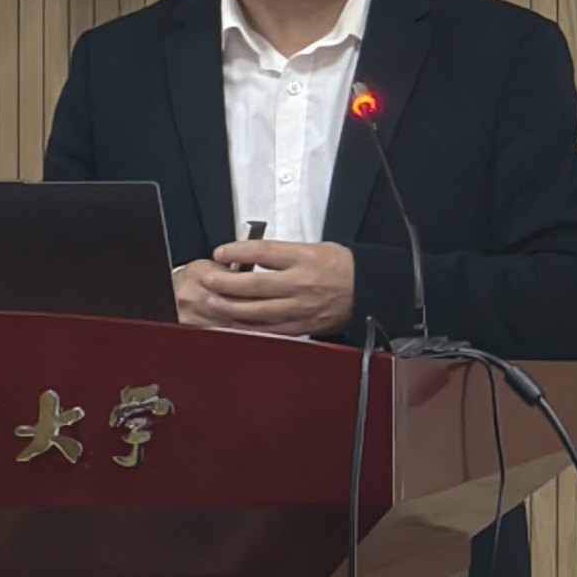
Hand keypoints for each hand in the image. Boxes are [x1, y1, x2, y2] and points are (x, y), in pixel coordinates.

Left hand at [173, 240, 356, 336]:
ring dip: (230, 307)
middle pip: (254, 284)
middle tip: (208, 278)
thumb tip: (250, 257)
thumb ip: (282, 254)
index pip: (263, 252)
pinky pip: (268, 328)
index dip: (237, 252)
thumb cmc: (344, 268)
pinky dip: (248, 326)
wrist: (369, 290)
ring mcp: (299, 308)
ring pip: (256, 310)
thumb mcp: (314, 248)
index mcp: (304, 259)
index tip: (221, 252)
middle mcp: (300, 284)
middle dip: (225, 282)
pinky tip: (233, 323)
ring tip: (213, 302)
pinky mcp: (300, 326)